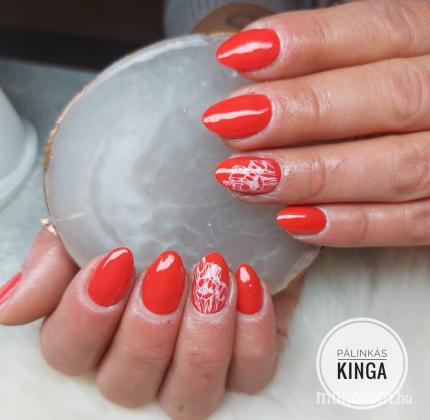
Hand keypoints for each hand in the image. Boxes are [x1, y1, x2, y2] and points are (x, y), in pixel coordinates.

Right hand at [0, 228, 300, 418]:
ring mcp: (195, 364)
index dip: (87, 314)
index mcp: (95, 329)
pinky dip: (252, 333)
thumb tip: (10, 309)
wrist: (208, 200)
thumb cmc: (147, 213)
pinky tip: (249, 282)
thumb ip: (53, 263)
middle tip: (170, 267)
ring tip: (215, 273)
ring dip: (202, 338)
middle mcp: (142, 360)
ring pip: (190, 396)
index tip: (120, 258)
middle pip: (127, 384)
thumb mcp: (95, 220)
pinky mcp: (245, 355)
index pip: (68, 352)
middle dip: (148, 329)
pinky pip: (252, 373)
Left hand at [204, 0, 429, 246]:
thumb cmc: (406, 94)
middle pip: (390, 97)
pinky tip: (291, 220)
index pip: (381, 28)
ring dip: (313, 175)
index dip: (309, 42)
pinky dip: (350, 226)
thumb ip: (337, 61)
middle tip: (232, 124)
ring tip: (244, 178)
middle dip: (303, 111)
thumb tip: (252, 68)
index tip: (238, 56)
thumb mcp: (387, 58)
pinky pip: (410, 225)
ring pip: (397, 167)